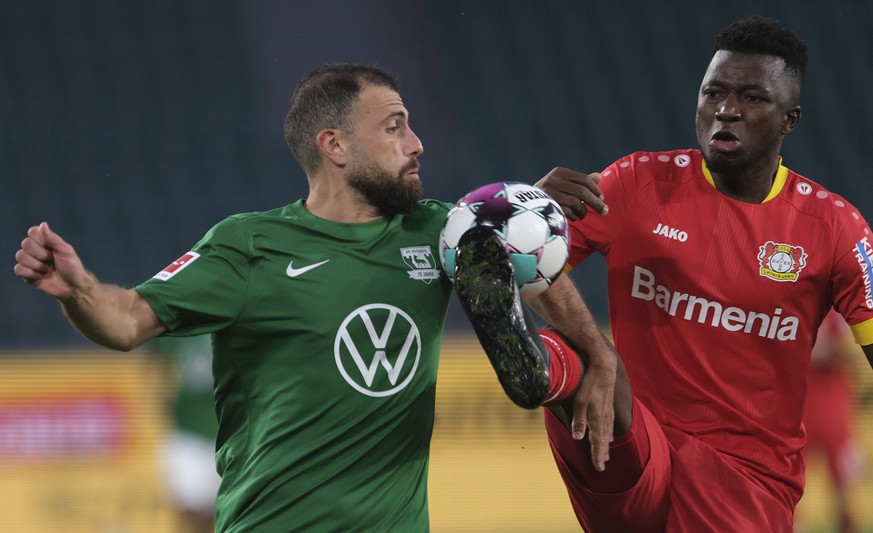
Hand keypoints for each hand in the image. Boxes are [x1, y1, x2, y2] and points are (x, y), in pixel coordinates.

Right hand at [14, 222, 87, 299]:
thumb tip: (43, 224)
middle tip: (52, 260)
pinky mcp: (26, 274)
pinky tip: (40, 276)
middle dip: (41, 254)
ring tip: (47, 270)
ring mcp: (30, 262)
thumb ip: (53, 239)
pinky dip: (30, 273)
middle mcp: (35, 250)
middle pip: (26, 244)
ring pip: (20, 256)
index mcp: (45, 242)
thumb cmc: (72, 267)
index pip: (32, 232)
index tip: (52, 248)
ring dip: (37, 265)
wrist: (73, 287)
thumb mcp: (66, 251)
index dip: (41, 240)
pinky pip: (18, 269)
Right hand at [535, 166, 607, 220]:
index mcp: (559, 172)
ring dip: (583, 211)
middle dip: (595, 202)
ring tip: (582, 215)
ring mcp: (548, 193)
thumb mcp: (564, 184)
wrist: (524, 205)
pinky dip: (573, 216)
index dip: (595, 190)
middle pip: (581, 191)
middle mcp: (553, 180)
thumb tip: (599, 176)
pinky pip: (567, 212)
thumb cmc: (549, 194)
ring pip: (575, 203)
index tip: (602, 198)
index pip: (583, 179)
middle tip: (605, 211)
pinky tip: (572, 217)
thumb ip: (581, 182)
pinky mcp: (546, 206)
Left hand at [571, 343, 616, 470]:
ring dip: (605, 444)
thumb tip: (578, 438)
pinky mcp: (608, 405)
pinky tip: (608, 435)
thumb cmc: (590, 383)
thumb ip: (579, 420)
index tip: (599, 468)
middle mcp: (604, 417)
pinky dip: (608, 433)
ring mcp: (608, 411)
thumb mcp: (580, 401)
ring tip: (605, 454)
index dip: (598, 455)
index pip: (598, 443)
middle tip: (602, 465)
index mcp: (597, 419)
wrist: (604, 366)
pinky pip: (609, 424)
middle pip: (603, 440)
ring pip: (607, 432)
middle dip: (602, 453)